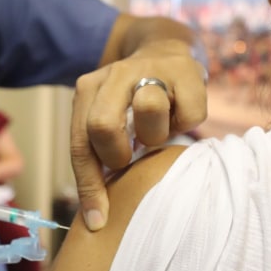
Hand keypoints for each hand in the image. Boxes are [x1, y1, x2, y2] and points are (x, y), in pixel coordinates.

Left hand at [70, 38, 206, 229]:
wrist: (166, 49)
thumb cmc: (131, 101)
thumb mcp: (106, 120)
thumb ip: (97, 157)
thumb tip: (97, 219)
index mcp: (87, 88)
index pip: (81, 144)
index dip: (89, 186)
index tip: (98, 221)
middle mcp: (114, 73)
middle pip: (102, 125)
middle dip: (118, 154)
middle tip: (132, 155)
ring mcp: (152, 68)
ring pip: (149, 111)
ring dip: (155, 134)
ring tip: (156, 128)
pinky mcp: (187, 71)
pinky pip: (190, 117)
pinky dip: (185, 124)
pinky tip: (178, 112)